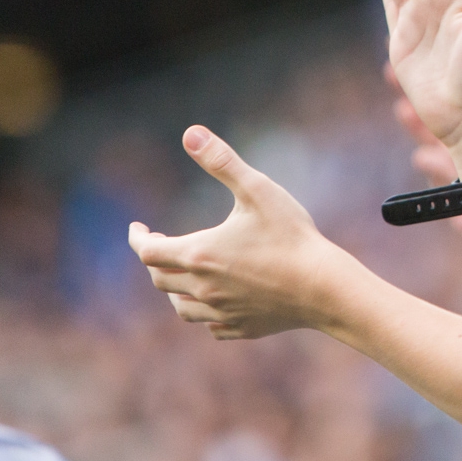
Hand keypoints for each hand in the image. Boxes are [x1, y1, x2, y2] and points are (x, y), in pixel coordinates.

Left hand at [128, 126, 349, 338]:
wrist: (323, 286)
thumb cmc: (291, 236)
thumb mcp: (258, 190)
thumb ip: (223, 161)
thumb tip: (191, 133)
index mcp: (199, 254)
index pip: (147, 251)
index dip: (138, 238)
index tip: (138, 227)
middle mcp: (202, 288)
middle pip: (159, 279)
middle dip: (155, 260)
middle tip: (162, 245)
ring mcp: (221, 312)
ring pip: (180, 306)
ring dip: (174, 289)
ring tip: (182, 275)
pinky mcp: (240, 328)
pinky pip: (210, 325)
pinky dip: (204, 310)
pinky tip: (216, 300)